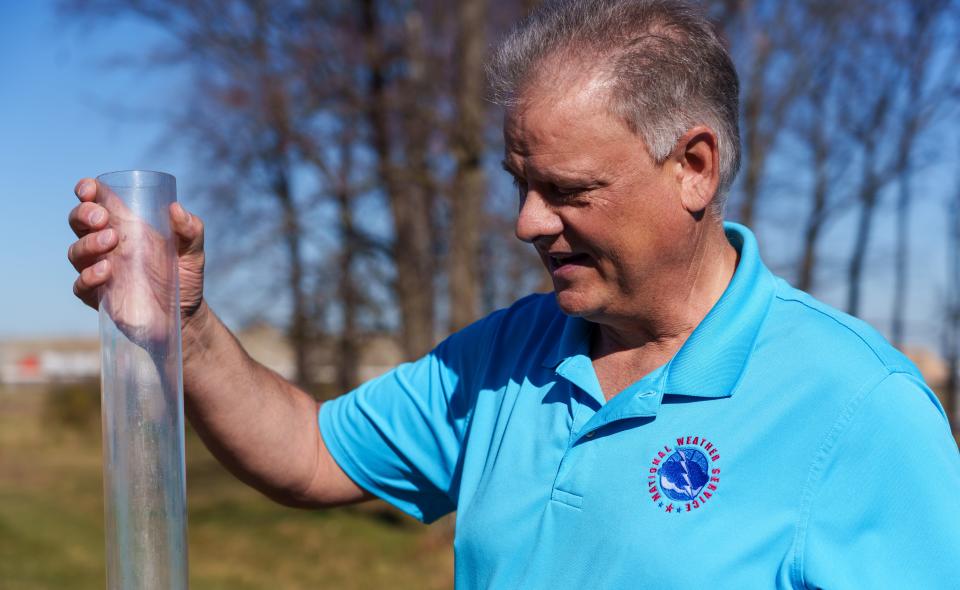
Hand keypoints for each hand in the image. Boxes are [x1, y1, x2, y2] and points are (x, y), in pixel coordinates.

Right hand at [68, 178, 205, 344]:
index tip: (89, 189)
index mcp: (126, 227)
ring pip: (75, 252)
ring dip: (88, 244)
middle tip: (101, 219)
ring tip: (110, 241)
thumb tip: (177, 209)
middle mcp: (107, 246)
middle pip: (78, 223)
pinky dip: (88, 276)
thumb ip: (191, 230)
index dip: (87, 191)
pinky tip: (106, 272)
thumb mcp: (193, 251)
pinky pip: (81, 285)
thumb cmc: (185, 277)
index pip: (97, 202)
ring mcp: (100, 271)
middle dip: (83, 215)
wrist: (185, 316)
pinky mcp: (99, 297)